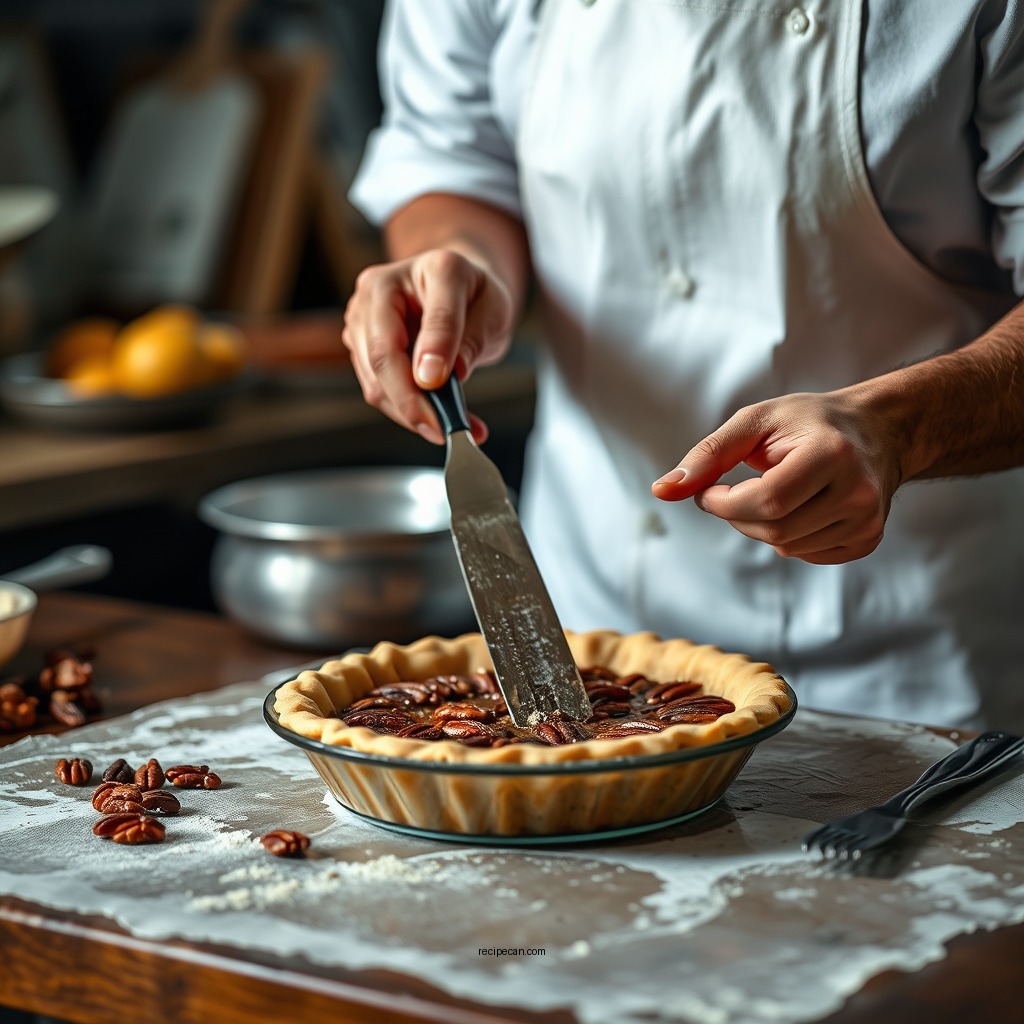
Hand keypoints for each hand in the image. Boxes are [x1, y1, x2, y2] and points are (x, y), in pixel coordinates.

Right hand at [341, 248, 515, 443]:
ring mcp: (363, 316)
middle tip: (442, 429)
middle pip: (384, 354)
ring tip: (449, 427)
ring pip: (375, 380)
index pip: (430, 316)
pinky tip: (434, 420)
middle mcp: (382, 286)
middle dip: (412, 401)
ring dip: (409, 413)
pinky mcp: (358, 344)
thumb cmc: (474, 296)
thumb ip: (471, 337)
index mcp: (429, 268)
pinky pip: (377, 389)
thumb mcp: (493, 308)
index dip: (433, 353)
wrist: (456, 292)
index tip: (440, 385)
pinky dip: (405, 411)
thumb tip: (441, 375)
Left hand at [651, 390, 903, 563]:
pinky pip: (806, 555)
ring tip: (776, 490)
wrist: (876, 429)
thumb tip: (662, 490)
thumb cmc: (808, 422)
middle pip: (773, 530)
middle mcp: (857, 491)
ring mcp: (867, 520)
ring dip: (763, 526)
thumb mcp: (755, 422)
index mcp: (831, 454)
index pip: (765, 502)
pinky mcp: (867, 539)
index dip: (724, 503)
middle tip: (735, 491)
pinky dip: (789, 537)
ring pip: (787, 547)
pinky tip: (800, 507)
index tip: (707, 491)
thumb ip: (708, 455)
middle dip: (738, 516)